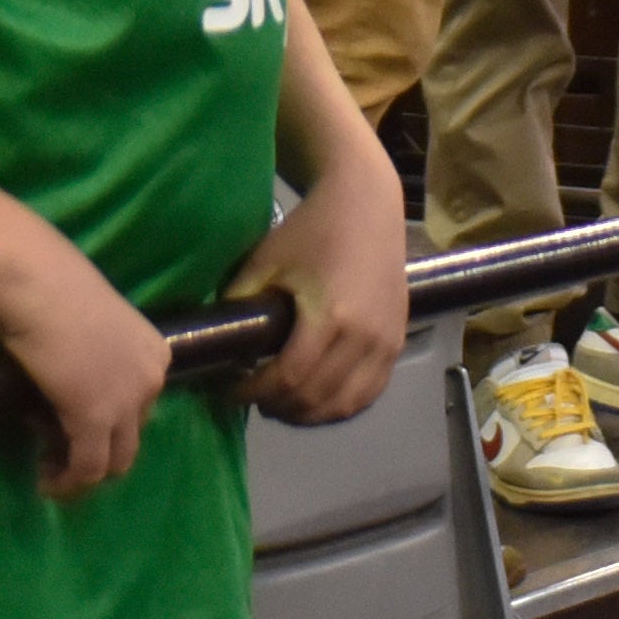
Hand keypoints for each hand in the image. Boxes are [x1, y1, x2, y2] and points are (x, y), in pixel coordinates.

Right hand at [0, 238, 171, 499]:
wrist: (38, 284)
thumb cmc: (57, 289)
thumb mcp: (94, 328)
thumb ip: (98, 359)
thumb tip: (74, 388)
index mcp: (155, 354)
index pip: (140, 407)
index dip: (108, 424)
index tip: (73, 426)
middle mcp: (151, 380)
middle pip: (132, 436)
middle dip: (98, 451)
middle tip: (62, 454)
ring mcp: (127, 402)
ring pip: (115, 460)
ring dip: (84, 473)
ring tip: (53, 472)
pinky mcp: (94, 418)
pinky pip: (88, 467)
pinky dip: (68, 481)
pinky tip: (47, 481)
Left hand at [225, 174, 408, 426]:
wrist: (366, 204)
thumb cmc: (311, 229)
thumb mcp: (266, 263)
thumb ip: (241, 305)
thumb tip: (221, 346)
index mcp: (330, 316)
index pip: (288, 378)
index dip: (254, 392)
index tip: (231, 390)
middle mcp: (365, 337)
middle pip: (316, 398)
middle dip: (277, 405)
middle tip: (252, 397)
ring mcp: (387, 342)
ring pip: (345, 405)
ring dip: (310, 414)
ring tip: (282, 404)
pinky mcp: (398, 342)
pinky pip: (370, 393)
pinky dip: (341, 405)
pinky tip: (318, 399)